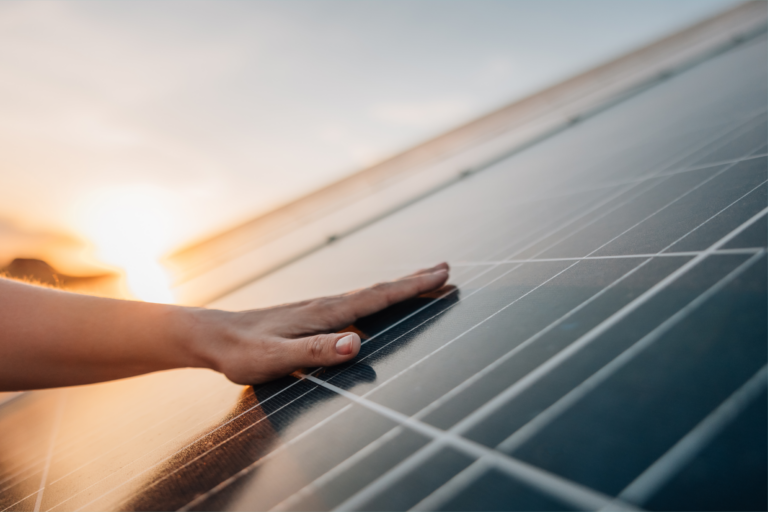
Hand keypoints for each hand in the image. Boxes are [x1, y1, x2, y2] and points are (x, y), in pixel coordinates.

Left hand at [194, 263, 449, 384]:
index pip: (377, 298)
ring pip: (367, 296)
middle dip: (414, 282)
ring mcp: (318, 309)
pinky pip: (354, 304)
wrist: (212, 337)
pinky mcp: (310, 317)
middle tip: (445, 270)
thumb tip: (357, 342)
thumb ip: (316, 351)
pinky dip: (376, 299)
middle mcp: (325, 306)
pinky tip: (374, 304)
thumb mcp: (276, 358)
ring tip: (422, 282)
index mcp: (324, 314)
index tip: (441, 275)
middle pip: (378, 291)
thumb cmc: (242, 352)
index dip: (411, 287)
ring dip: (398, 288)